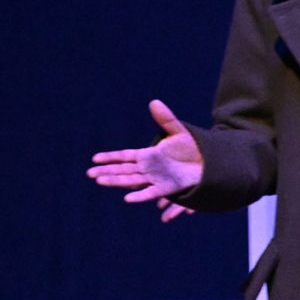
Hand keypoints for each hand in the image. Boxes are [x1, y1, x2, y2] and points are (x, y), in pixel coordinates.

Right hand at [88, 99, 205, 220]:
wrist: (209, 162)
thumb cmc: (192, 147)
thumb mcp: (178, 131)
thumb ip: (165, 118)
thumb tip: (154, 102)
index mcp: (148, 155)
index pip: (125, 156)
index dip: (110, 157)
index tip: (95, 159)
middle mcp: (149, 168)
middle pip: (123, 170)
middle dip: (107, 171)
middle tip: (90, 174)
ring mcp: (156, 178)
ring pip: (131, 180)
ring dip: (116, 181)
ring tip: (100, 181)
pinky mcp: (167, 188)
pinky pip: (151, 192)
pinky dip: (140, 195)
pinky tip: (127, 198)